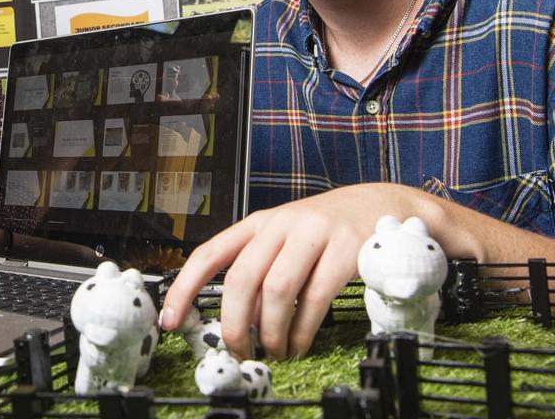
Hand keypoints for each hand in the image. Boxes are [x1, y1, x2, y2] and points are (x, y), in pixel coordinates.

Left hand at [159, 184, 459, 359]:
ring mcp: (313, 234)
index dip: (185, 288)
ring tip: (275, 350)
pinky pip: (315, 297)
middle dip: (234, 323)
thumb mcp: (284, 236)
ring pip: (277, 290)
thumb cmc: (326, 231)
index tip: (172, 320)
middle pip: (242, 278)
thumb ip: (258, 266)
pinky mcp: (344, 249)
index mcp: (258, 223)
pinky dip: (303, 329)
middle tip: (239, 350)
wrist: (381, 205)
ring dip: (271, 330)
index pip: (210, 254)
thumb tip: (231, 317)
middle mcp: (281, 224)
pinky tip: (300, 342)